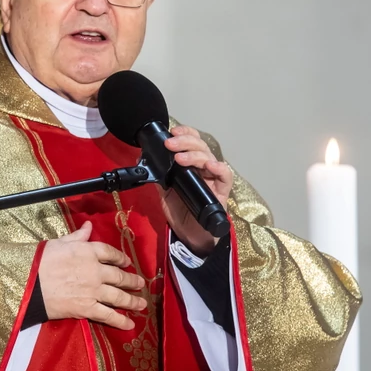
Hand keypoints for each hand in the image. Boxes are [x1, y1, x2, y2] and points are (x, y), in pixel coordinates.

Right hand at [39, 221, 146, 329]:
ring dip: (132, 301)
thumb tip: (89, 226)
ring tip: (141, 303)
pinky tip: (130, 325)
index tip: (127, 261)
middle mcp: (95, 270)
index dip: (121, 257)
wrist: (29, 283)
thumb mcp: (60, 242)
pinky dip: (120, 321)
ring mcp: (93, 290)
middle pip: (118, 276)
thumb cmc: (41, 260)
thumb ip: (78, 236)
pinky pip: (108, 315)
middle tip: (140, 283)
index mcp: (88, 251)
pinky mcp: (86, 308)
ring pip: (118, 296)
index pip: (110, 253)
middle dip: (131, 280)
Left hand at [159, 125, 233, 256]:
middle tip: (170, 144)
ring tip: (180, 158)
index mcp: (192, 166)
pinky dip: (219, 168)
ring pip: (210, 157)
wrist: (190, 237)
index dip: (185, 134)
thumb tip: (144, 162)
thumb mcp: (165, 193)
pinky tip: (210, 166)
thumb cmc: (181, 213)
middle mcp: (204, 169)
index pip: (192, 143)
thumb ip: (159, 177)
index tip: (172, 132)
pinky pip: (226, 176)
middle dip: (185, 142)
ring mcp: (214, 180)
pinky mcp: (222, 192)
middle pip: (201, 147)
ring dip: (195, 154)